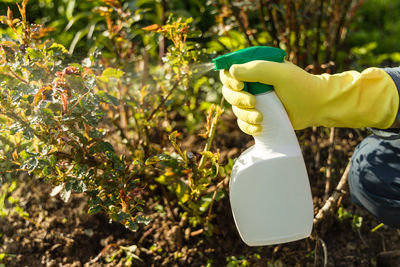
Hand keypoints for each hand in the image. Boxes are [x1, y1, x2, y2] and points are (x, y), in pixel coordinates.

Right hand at [221, 60, 398, 134]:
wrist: (318, 106)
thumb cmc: (301, 85)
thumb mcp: (280, 73)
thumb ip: (256, 69)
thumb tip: (231, 70)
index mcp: (254, 70)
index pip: (229, 72)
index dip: (229, 80)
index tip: (241, 86)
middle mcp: (251, 85)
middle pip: (229, 93)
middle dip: (238, 100)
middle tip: (254, 102)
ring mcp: (254, 102)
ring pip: (235, 110)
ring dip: (245, 115)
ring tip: (261, 118)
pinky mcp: (258, 117)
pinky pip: (243, 124)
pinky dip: (248, 127)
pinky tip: (260, 128)